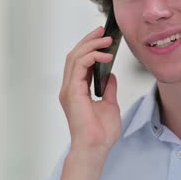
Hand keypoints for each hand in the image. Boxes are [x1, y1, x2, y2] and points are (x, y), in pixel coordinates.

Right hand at [58, 26, 121, 153]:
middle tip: (103, 31)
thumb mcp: (110, 105)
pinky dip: (92, 57)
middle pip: (75, 55)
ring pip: (75, 57)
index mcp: (76, 90)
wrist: (96, 148)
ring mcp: (69, 90)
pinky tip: (105, 56)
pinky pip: (80, 66)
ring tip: (107, 40)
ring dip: (91, 45)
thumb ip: (109, 89)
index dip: (89, 46)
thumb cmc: (101, 133)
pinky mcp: (72, 92)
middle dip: (89, 40)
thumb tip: (111, 76)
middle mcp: (69, 88)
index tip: (102, 37)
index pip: (79, 62)